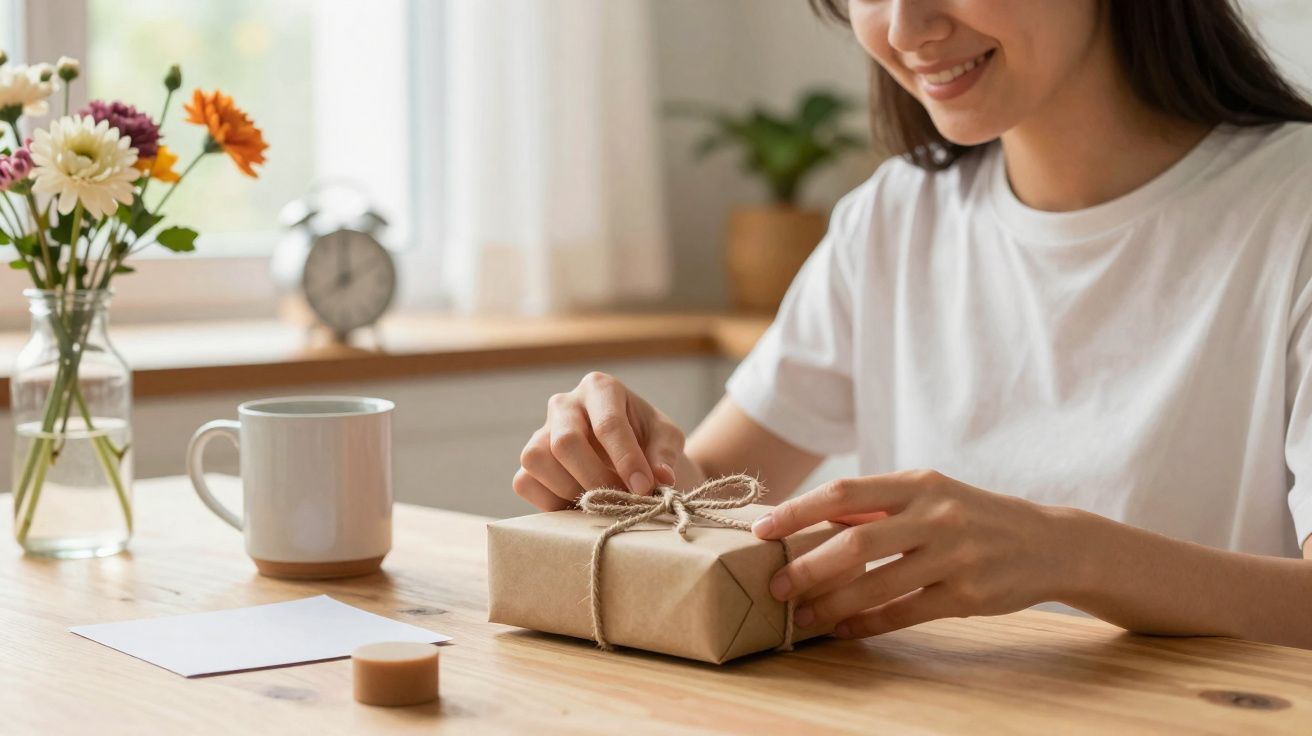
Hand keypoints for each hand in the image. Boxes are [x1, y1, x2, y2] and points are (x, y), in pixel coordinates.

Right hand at [513, 372, 691, 510]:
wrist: (630, 456)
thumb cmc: (648, 440)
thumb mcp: (667, 439)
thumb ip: (664, 455)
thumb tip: (661, 479)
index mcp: (600, 388)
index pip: (608, 424)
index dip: (626, 460)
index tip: (644, 488)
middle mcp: (564, 404)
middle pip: (565, 442)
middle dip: (596, 478)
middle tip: (623, 499)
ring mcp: (541, 431)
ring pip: (536, 459)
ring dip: (570, 490)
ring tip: (601, 502)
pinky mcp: (529, 462)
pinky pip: (524, 482)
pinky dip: (550, 501)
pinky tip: (579, 506)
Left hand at [753, 469, 1073, 637]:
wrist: (1050, 541)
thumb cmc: (973, 516)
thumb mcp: (931, 494)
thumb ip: (878, 506)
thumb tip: (811, 518)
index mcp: (917, 483)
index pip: (844, 493)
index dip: (798, 511)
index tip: (762, 530)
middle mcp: (935, 515)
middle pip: (855, 543)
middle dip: (807, 568)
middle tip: (775, 586)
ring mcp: (954, 556)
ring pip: (877, 584)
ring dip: (832, 604)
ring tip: (803, 617)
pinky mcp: (968, 595)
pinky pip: (905, 613)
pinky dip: (868, 623)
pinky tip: (844, 629)